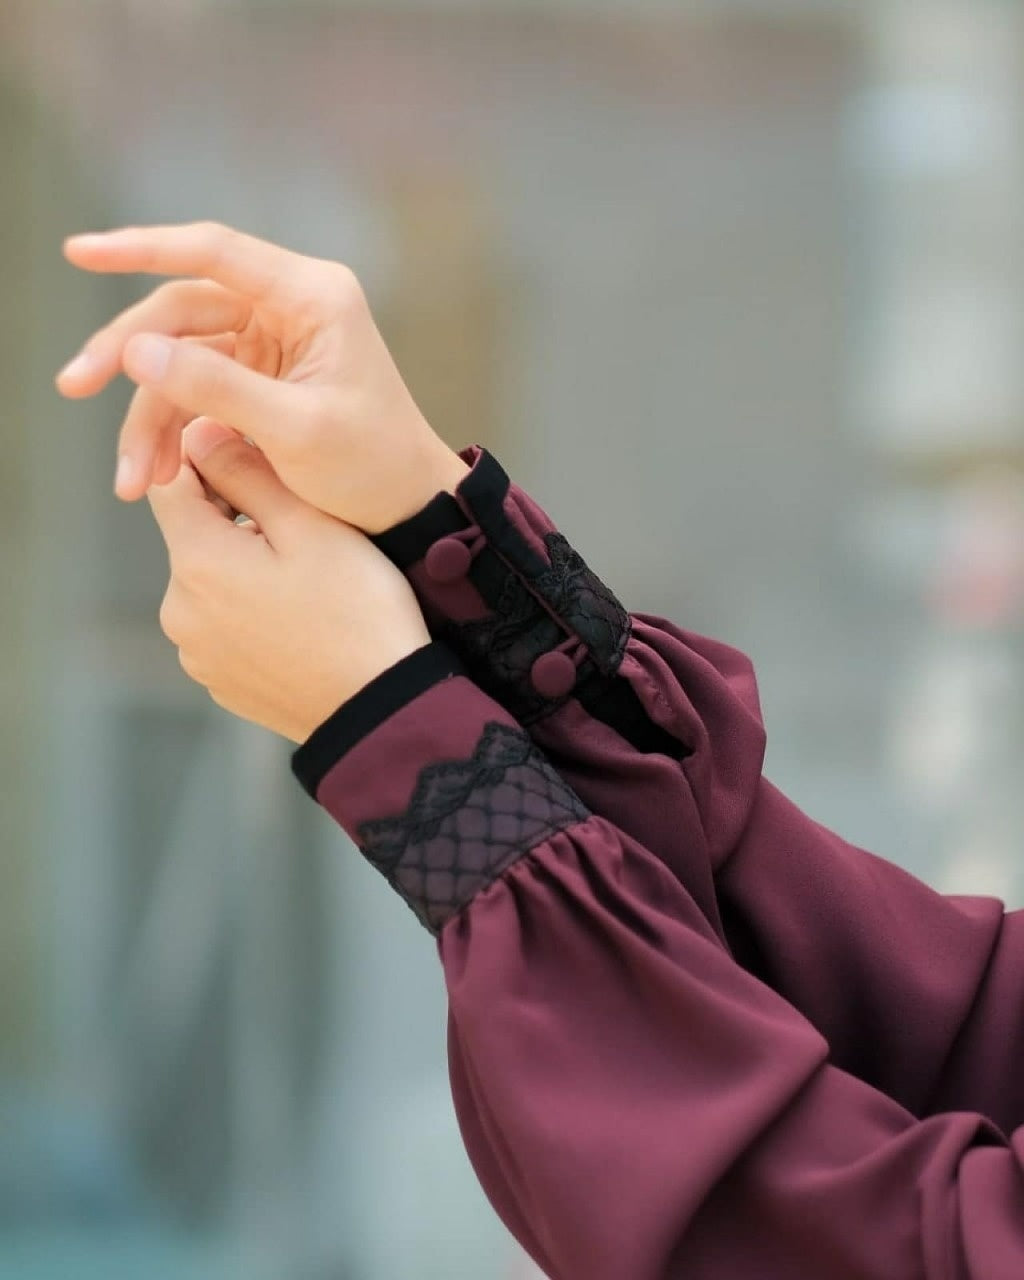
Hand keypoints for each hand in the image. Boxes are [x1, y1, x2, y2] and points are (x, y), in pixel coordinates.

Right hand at [55, 220, 469, 533]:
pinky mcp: (262, 380)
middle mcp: (290, 307)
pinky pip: (198, 391)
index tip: (80, 252)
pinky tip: (155, 472)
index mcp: (312, 297)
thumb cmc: (373, 466)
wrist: (411, 507)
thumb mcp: (295, 430)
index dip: (141, 247)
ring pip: (182, 357)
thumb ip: (217, 387)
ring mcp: (273, 343)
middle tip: (72, 385)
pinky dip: (173, 429)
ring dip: (148, 413)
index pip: (213, 252)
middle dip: (127, 354)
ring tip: (130, 477)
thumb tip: (137, 350)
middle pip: (183, 310)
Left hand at [151, 419, 430, 741]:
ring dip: (246, 567)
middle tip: (305, 524)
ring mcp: (197, 653)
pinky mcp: (220, 681)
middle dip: (237, 519)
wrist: (382, 708)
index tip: (257, 457)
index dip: (210, 459)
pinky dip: (253, 612)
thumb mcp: (312, 526)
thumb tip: (199, 433)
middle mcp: (180, 609)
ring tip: (310, 578)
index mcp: (198, 561)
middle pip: (194, 535)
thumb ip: (249, 472)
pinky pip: (226, 626)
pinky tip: (303, 618)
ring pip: (212, 582)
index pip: (172, 483)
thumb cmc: (357, 613)